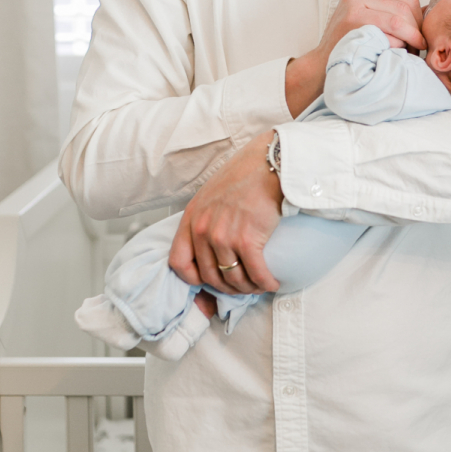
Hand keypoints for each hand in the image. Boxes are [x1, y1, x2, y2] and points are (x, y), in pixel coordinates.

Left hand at [169, 131, 282, 294]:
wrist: (268, 163)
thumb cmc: (245, 174)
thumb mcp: (212, 194)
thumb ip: (206, 217)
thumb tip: (213, 241)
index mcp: (192, 218)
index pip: (178, 262)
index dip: (192, 279)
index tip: (209, 282)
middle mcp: (202, 229)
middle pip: (209, 276)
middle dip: (227, 288)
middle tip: (242, 287)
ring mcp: (223, 236)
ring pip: (232, 279)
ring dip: (248, 289)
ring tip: (259, 286)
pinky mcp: (247, 239)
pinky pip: (255, 273)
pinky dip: (265, 283)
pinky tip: (272, 283)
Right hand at [285, 0, 437, 116]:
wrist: (326, 65)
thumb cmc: (355, 43)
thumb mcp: (371, 16)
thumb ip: (394, 6)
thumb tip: (431, 7)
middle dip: (419, 24)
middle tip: (418, 42)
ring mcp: (354, 0)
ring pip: (404, 15)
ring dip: (413, 37)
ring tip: (412, 50)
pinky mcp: (355, 18)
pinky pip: (394, 28)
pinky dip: (403, 43)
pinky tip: (399, 52)